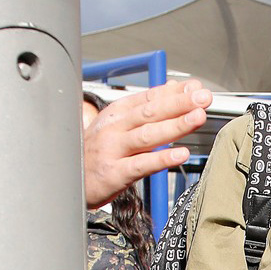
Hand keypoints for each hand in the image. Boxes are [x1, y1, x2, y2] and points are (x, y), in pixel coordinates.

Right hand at [83, 79, 211, 207]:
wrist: (67, 181)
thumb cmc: (94, 155)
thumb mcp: (117, 126)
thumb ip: (146, 108)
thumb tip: (173, 88)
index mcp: (116, 114)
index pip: (148, 98)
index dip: (173, 92)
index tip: (196, 88)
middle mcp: (114, 128)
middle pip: (150, 112)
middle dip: (179, 103)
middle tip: (203, 98)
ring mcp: (113, 150)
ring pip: (148, 134)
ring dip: (175, 124)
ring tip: (197, 117)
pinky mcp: (114, 173)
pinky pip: (142, 164)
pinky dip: (162, 158)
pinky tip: (180, 153)